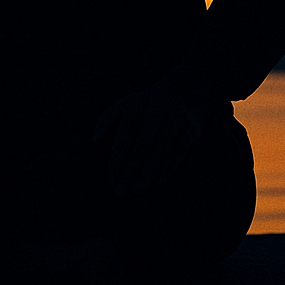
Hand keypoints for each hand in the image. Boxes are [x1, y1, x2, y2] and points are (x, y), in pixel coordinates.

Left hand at [90, 83, 202, 198]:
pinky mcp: (192, 129)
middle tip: (120, 192)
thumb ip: (106, 122)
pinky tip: (157, 182)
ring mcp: (176, 119)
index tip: (109, 181)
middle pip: (141, 146)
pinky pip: (179, 152)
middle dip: (130, 171)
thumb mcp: (123, 106)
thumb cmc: (145, 106)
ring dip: (148, 173)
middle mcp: (156, 110)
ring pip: (160, 150)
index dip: (116, 161)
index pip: (123, 137)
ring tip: (136, 191)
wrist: (184, 91)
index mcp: (135, 105)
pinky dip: (168, 168)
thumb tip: (93, 142)